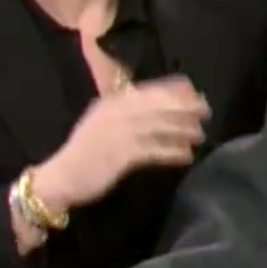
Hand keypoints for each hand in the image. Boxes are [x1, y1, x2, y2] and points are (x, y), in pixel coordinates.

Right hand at [32, 76, 210, 210]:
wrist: (61, 177)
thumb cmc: (86, 153)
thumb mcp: (104, 124)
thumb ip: (128, 114)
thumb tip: (162, 109)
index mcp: (111, 103)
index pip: (148, 90)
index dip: (174, 90)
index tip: (196, 91)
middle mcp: (114, 113)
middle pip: (157, 105)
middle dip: (184, 106)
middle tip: (206, 111)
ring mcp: (117, 133)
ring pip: (158, 126)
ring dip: (182, 129)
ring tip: (200, 134)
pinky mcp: (120, 155)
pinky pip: (153, 151)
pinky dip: (172, 152)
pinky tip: (187, 155)